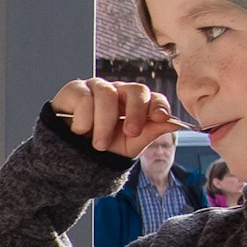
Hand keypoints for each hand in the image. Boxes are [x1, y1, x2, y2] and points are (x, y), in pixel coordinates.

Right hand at [53, 77, 181, 158]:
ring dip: (105, 124)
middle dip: (135, 112)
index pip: (153, 97)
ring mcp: (97, 88)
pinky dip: (84, 120)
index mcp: (135, 104)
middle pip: (136, 89)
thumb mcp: (130, 146)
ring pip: (108, 94)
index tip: (161, 117)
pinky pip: (85, 98)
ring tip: (99, 145)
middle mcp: (119, 92)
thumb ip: (151, 133)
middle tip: (130, 133)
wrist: (70, 158)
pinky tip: (80, 132)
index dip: (158, 105)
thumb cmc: (102, 149)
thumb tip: (176, 124)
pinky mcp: (75, 89)